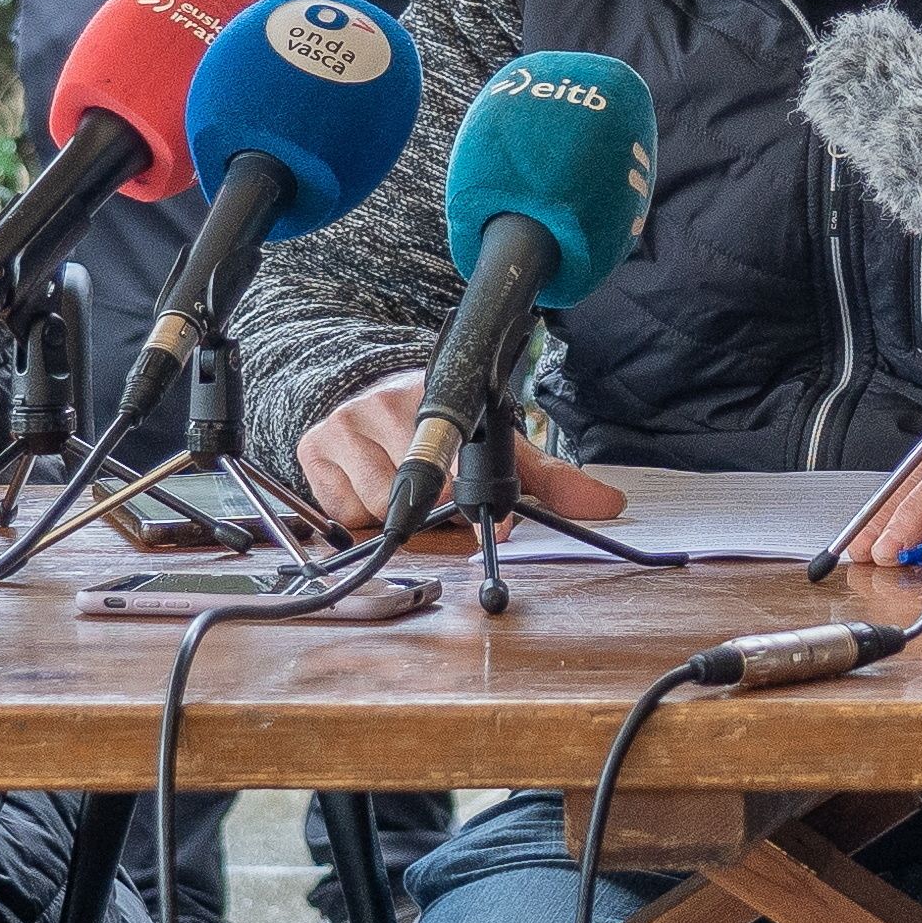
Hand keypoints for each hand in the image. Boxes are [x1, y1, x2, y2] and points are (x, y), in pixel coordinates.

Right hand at [290, 371, 626, 536]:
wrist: (367, 389)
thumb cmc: (439, 424)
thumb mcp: (497, 441)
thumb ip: (551, 478)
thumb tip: (607, 505)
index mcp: (438, 398)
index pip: (457, 463)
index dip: (471, 504)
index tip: (494, 533)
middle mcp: (385, 405)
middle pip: (418, 495)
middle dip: (435, 509)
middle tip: (438, 494)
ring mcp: (345, 426)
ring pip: (380, 507)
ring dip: (397, 511)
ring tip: (405, 481)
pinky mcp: (313, 447)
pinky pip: (344, 509)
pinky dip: (359, 510)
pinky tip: (369, 480)